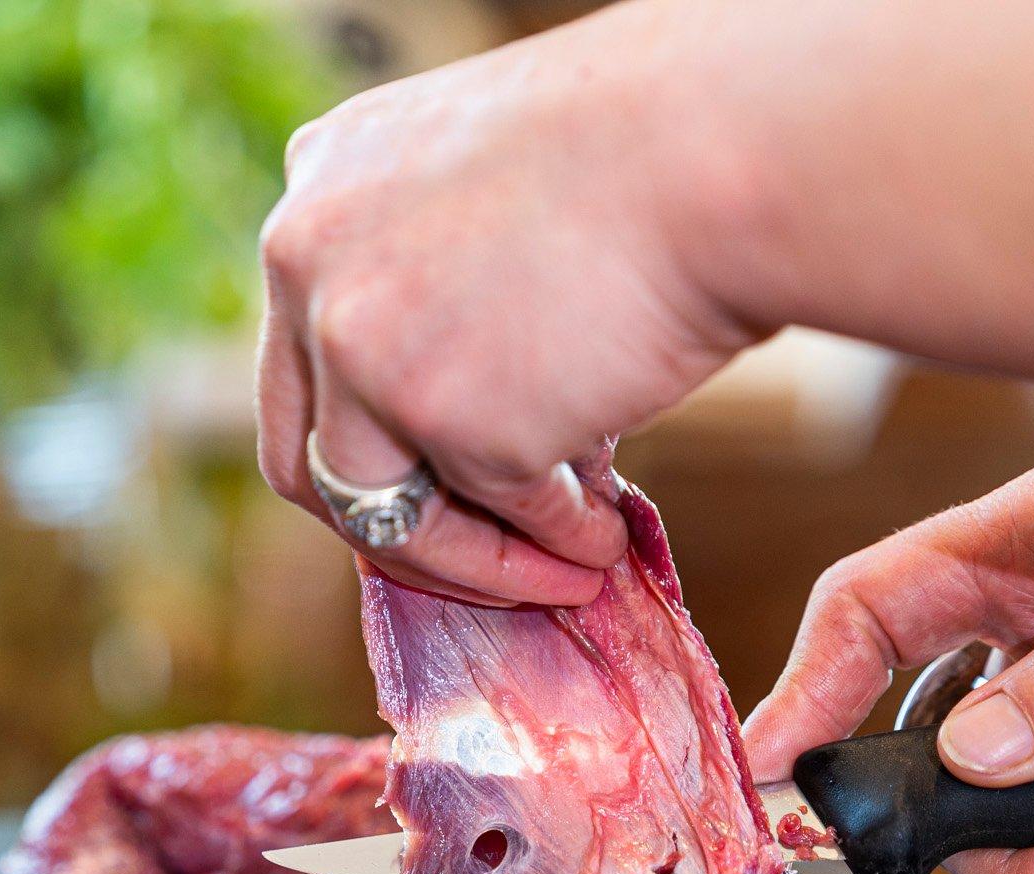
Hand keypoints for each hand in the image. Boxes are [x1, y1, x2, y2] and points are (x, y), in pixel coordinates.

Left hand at [254, 4, 756, 604]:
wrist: (725, 143)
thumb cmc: (656, 148)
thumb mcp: (497, 191)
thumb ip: (445, 286)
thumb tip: (467, 435)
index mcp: (321, 182)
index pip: (308, 349)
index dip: (375, 434)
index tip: (441, 482)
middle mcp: (309, 258)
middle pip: (309, 448)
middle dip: (402, 526)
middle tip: (483, 556)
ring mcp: (362, 342)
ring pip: (375, 509)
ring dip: (472, 560)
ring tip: (561, 570)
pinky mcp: (443, 416)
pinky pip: (494, 513)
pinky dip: (550, 545)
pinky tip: (604, 544)